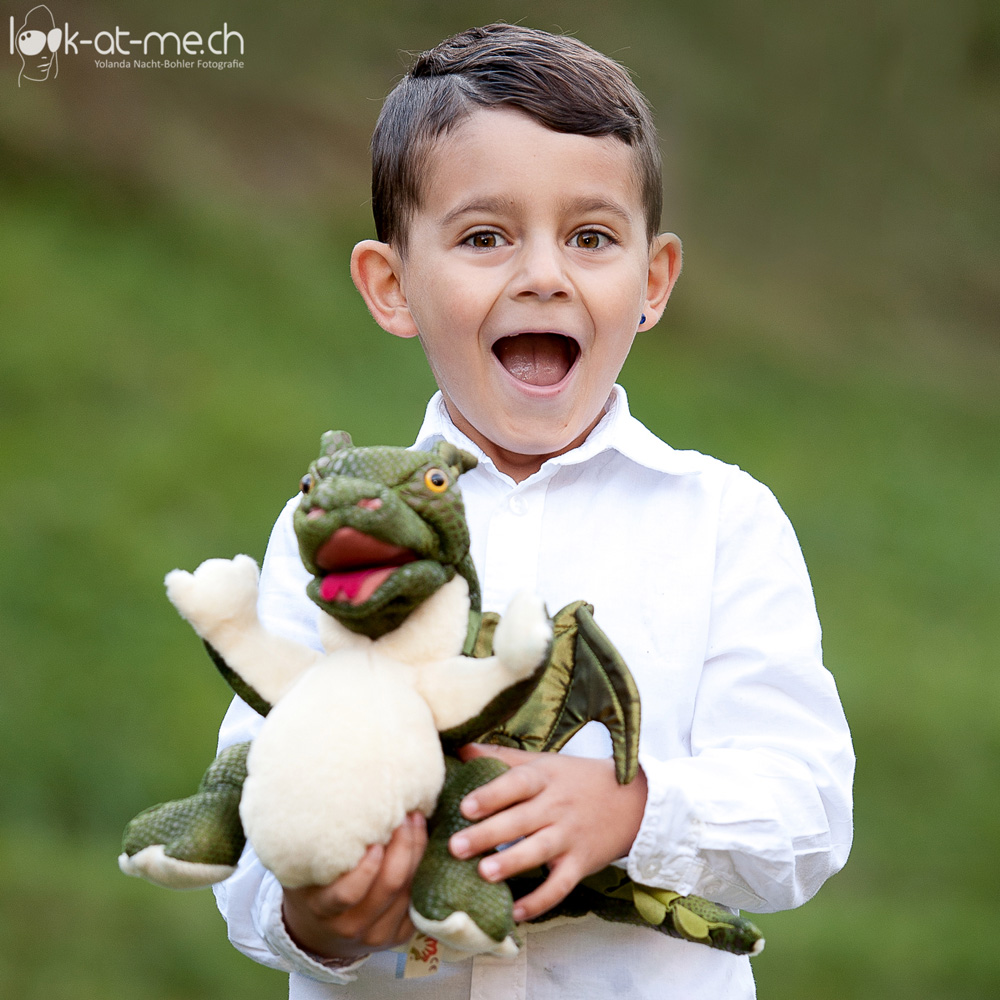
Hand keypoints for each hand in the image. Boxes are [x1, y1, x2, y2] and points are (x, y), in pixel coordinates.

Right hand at [282, 812, 426, 960]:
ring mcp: (377, 934)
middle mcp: (351, 926)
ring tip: (416, 820)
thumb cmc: (312, 886)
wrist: (318, 931)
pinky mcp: (399, 936)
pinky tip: (421, 843)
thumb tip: (342, 802)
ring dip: (417, 851)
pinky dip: (423, 869)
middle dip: (403, 846)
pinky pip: (418, 900)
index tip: (376, 838)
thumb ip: (319, 846)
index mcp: (323, 909)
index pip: (348, 893)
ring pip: (408, 890)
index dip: (366, 867)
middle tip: (405, 815)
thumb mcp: (304, 870)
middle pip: (388, 886)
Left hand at [448, 745, 647, 921]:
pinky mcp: (581, 863)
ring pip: (539, 851)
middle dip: (488, 834)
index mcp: (544, 778)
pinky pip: (560, 885)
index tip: (465, 806)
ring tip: (484, 874)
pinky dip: (540, 901)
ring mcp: (570, 836)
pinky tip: (516, 912)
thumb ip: (503, 758)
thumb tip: (462, 748)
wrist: (633, 801)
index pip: (517, 784)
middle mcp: (557, 806)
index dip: (492, 794)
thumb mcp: (544, 763)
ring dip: (511, 863)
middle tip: (456, 847)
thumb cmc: (575, 780)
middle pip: (521, 820)